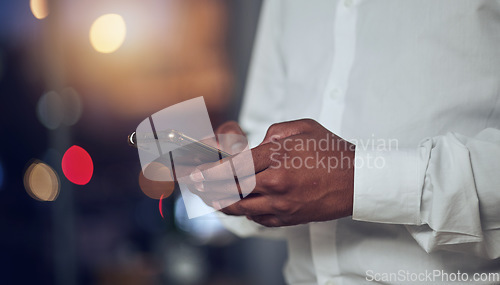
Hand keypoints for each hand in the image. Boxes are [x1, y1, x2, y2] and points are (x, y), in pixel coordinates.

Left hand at [187, 119, 354, 226]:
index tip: (198, 172)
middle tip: (195, 184)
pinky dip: (243, 211)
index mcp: (278, 158)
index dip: (211, 171)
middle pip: (231, 189)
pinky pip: (257, 218)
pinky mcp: (288, 219)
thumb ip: (273, 133)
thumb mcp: (303, 128)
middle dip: (208, 187)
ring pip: (240, 208)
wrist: (358, 181)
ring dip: (220, 202)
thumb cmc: (332, 152)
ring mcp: (282, 205)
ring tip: (209, 196)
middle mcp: (276, 184)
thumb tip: (254, 145)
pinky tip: (237, 205)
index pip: (234, 167)